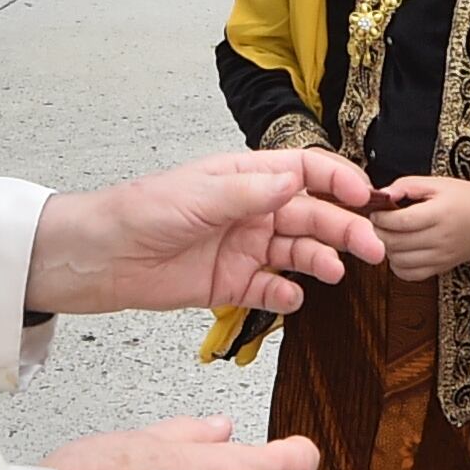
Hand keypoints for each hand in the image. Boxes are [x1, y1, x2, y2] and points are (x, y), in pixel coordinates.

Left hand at [26, 148, 386, 317]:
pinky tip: (292, 299)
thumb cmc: (139, 212)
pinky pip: (270, 290)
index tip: (365, 198)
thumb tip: (295, 180)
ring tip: (334, 272)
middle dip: (344, 228)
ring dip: (321, 260)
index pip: (306, 171)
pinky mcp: (230, 283)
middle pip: (312, 215)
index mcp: (245, 177)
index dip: (339, 181)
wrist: (99, 257)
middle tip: (371, 247)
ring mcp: (243, 247)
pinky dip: (286, 296)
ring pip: (298, 252)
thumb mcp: (197, 196)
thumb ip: (249, 192)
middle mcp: (251, 210)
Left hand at [369, 175, 469, 279]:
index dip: (381, 218)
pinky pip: (411, 275)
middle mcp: (440, 239)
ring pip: (399, 262)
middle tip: (377, 223)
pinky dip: (398, 266)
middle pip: (396, 243)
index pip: (400, 222)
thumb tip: (381, 194)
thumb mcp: (438, 183)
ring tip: (389, 236)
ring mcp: (441, 257)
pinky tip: (400, 252)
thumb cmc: (466, 197)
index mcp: (439, 214)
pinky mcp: (442, 268)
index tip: (375, 211)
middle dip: (379, 233)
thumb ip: (407, 185)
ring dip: (387, 249)